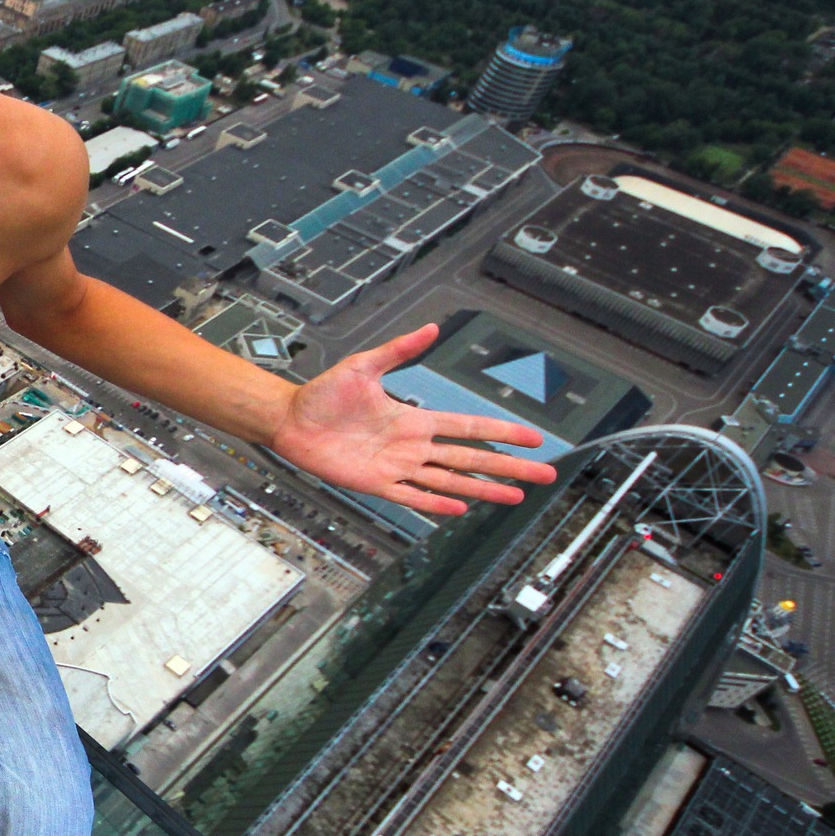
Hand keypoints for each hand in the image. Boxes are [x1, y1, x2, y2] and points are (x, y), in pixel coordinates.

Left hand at [266, 323, 556, 516]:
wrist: (290, 418)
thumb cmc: (323, 393)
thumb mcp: (364, 365)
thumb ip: (399, 349)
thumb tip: (431, 328)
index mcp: (413, 420)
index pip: (468, 427)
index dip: (501, 432)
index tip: (532, 437)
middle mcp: (411, 446)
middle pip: (470, 458)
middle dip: (508, 467)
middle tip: (543, 474)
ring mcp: (395, 467)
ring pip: (449, 480)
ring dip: (482, 488)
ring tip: (515, 496)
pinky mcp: (374, 484)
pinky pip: (411, 496)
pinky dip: (435, 501)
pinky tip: (461, 507)